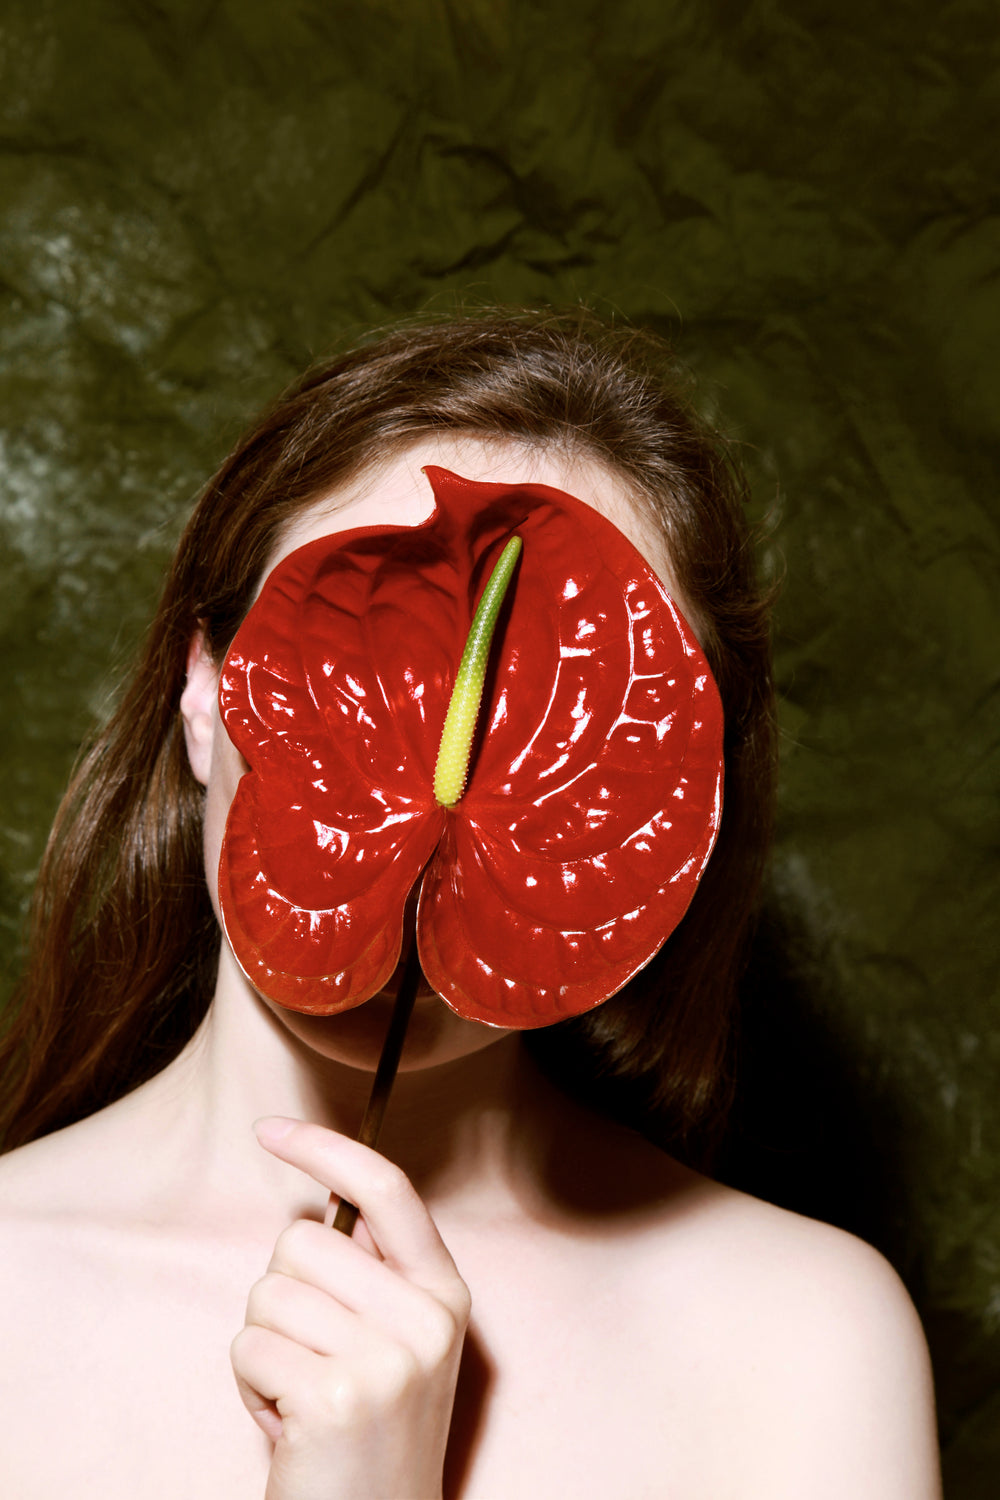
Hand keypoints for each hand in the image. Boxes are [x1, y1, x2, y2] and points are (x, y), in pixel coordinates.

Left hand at [232, 1118, 470, 1499]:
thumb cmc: (366, 1434)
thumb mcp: (395, 1342)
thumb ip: (372, 1271)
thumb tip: (329, 1193)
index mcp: (444, 1294)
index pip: (387, 1188)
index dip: (325, 1147)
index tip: (269, 1129)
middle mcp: (426, 1318)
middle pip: (301, 1243)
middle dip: (282, 1298)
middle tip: (311, 1362)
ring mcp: (387, 1357)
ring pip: (267, 1295)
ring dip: (264, 1348)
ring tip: (301, 1396)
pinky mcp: (337, 1395)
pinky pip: (248, 1349)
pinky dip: (250, 1387)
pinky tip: (288, 1424)